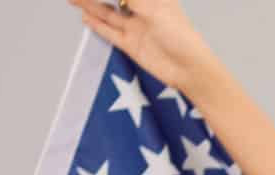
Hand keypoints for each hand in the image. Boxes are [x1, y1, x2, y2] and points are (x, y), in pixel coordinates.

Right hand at [70, 0, 224, 98]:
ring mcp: (136, 28)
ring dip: (91, 5)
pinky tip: (85, 16)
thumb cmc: (180, 35)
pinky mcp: (131, 45)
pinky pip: (110, 32)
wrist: (189, 69)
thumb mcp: (154, 9)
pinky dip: (98, 25)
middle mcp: (143, 10)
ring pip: (108, 14)